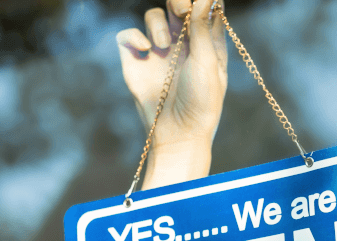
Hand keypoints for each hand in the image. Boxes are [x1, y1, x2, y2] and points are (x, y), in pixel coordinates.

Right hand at [116, 0, 227, 157]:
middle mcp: (182, 43)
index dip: (202, 2)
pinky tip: (146, 52)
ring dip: (158, 25)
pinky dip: (135, 36)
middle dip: (178, 2)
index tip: (199, 4)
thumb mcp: (206, 62)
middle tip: (181, 10)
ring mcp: (158, 50)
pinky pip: (129, 34)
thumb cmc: (200, 101)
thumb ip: (202, 26)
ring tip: (164, 46)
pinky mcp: (136, 59)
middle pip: (177, 5)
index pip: (205, 9)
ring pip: (153, 16)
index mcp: (206, 42)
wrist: (177, 131)